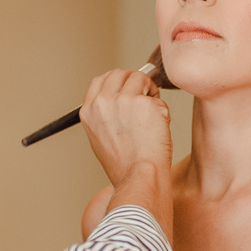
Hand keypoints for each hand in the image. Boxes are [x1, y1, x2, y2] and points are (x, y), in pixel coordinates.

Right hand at [79, 69, 172, 233]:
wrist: (138, 177)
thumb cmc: (124, 165)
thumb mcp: (101, 136)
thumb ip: (106, 113)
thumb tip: (122, 96)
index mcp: (89, 110)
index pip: (100, 80)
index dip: (117, 81)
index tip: (127, 87)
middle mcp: (103, 102)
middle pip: (120, 74)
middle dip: (135, 81)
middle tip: (144, 97)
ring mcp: (124, 101)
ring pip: (141, 79)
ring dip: (150, 93)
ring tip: (151, 116)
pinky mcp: (146, 104)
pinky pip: (158, 98)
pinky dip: (162, 110)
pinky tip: (157, 129)